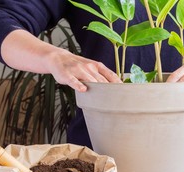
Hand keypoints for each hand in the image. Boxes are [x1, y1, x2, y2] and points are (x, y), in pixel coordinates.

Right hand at [1, 29, 121, 92]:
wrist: (58, 58)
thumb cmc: (78, 67)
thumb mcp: (93, 68)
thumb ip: (104, 76)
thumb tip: (119, 87)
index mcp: (97, 66)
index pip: (111, 76)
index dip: (118, 85)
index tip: (125, 93)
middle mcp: (89, 67)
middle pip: (102, 81)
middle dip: (110, 91)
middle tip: (116, 101)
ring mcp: (78, 70)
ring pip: (90, 80)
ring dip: (97, 89)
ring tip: (104, 99)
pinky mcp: (67, 74)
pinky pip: (73, 80)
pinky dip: (78, 85)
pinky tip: (83, 89)